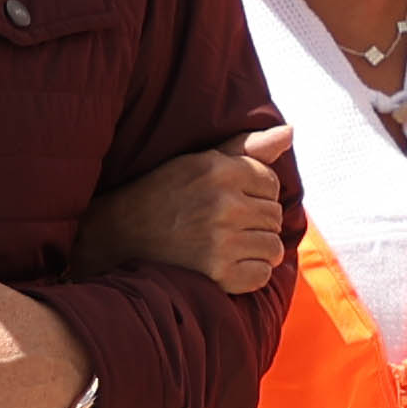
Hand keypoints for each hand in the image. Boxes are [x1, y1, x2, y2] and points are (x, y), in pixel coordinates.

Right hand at [73, 125, 291, 294]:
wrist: (117, 238)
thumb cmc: (161, 196)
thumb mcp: (197, 162)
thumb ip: (245, 148)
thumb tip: (289, 132)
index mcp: (219, 170)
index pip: (270, 183)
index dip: (256, 194)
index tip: (233, 201)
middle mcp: (223, 203)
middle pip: (275, 216)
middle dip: (256, 222)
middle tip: (226, 226)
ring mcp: (221, 240)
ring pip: (273, 247)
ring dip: (256, 250)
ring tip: (229, 246)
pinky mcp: (217, 273)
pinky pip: (261, 275)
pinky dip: (249, 274)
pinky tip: (226, 266)